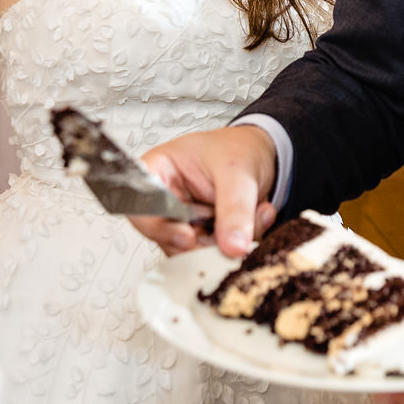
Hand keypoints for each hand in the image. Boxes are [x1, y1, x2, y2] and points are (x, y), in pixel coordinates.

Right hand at [132, 125, 278, 257]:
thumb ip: (234, 207)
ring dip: (224, 245)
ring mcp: (182, 221)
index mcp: (158, 171)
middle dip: (202, 243)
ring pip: (190, 253)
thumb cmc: (238, 148)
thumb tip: (232, 246)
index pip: (140, 206)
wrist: (262, 154)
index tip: (188, 236)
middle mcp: (165, 200)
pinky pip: (211, 255)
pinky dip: (236, 246)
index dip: (159, 227)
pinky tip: (255, 220)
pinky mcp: (201, 237)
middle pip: (165, 238)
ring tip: (252, 215)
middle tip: (229, 237)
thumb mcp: (237, 171)